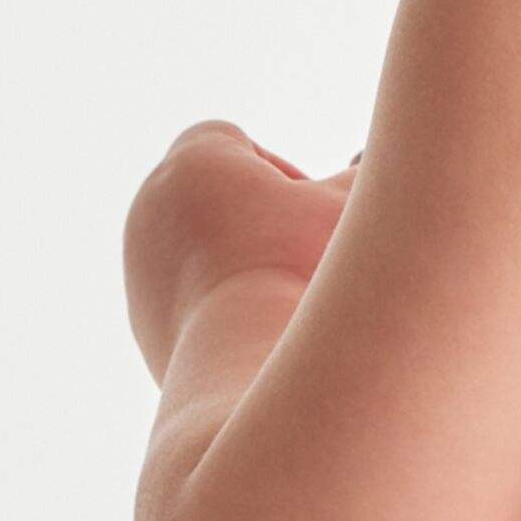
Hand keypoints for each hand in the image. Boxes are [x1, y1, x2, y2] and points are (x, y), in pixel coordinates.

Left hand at [123, 120, 359, 381]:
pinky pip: (190, 295)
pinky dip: (225, 304)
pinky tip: (260, 329)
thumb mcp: (352, 207)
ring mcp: (141, 267)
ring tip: (286, 296)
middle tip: (307, 255)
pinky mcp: (146, 320)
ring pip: (201, 246)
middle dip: (262, 218)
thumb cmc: (305, 275)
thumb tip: (378, 161)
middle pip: (216, 194)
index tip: (307, 213)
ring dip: (243, 261)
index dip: (279, 173)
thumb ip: (370, 168)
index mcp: (190, 163)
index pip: (232, 143)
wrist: (249, 377)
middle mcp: (150, 207)